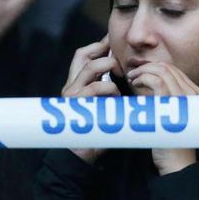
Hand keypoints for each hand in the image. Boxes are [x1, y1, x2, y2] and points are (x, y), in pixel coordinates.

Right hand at [62, 36, 119, 163]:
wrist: (81, 155)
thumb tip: (128, 75)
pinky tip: (118, 98)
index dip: (99, 45)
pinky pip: (96, 87)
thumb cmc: (96, 130)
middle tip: (121, 63)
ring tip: (121, 81)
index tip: (115, 43)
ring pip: (90, 67)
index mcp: (75, 84)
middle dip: (104, 53)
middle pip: (83, 54)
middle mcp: (70, 86)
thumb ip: (109, 89)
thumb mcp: (103, 105)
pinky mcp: (77, 104)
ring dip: (109, 70)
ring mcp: (71, 94)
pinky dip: (111, 89)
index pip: (83, 54)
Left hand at [126, 62, 198, 175]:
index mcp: (194, 94)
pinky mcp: (172, 105)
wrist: (176, 163)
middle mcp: (193, 93)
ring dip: (143, 71)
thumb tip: (146, 78)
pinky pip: (157, 81)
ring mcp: (184, 98)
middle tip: (133, 75)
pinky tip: (135, 83)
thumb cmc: (169, 140)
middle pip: (168, 67)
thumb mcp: (169, 114)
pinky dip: (143, 78)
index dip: (153, 67)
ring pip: (162, 70)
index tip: (139, 74)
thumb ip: (163, 97)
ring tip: (132, 78)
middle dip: (146, 67)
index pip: (173, 70)